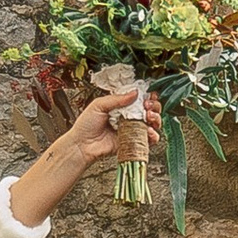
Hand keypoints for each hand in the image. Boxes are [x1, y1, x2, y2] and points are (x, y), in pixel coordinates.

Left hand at [9, 84, 150, 223]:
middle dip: (153, 106)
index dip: (147, 96)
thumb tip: (134, 92)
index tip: (149, 95)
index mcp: (121, 106)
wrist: (82, 145)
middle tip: (148, 106)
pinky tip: (148, 131)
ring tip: (149, 117)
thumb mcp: (98, 105)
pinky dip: (153, 135)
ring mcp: (132, 130)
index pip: (139, 99)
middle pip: (149, 109)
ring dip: (155, 118)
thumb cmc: (86, 125)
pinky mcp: (133, 142)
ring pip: (152, 123)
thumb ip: (117, 99)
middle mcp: (128, 117)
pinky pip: (148, 140)